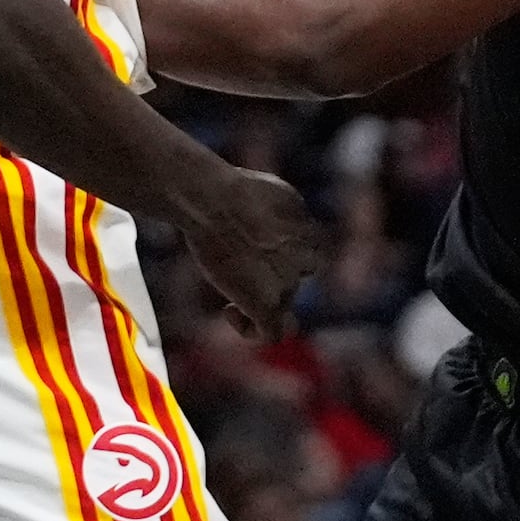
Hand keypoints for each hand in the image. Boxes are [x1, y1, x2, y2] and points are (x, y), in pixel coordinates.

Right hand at [178, 165, 321, 339]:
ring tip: (233, 289)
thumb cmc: (226, 189)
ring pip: (286, 300)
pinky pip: (271, 333)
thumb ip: (275, 207)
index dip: (285, 246)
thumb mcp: (266, 187)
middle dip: (274, 272)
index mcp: (302, 221)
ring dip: (266, 297)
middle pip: (299, 272)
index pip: (307, 243)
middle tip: (238, 263)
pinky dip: (250, 329)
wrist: (212, 202)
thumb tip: (265, 218)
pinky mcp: (266, 305)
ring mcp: (287, 282)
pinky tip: (228, 311)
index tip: (254, 241)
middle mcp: (302, 253)